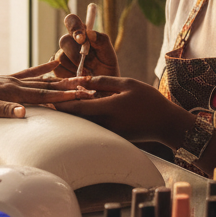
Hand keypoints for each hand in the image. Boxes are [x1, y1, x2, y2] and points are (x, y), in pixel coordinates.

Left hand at [0, 71, 94, 118]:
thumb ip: (3, 110)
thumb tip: (23, 112)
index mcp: (12, 91)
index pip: (42, 95)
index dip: (62, 96)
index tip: (80, 96)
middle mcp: (15, 83)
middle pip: (47, 85)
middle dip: (69, 87)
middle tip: (88, 87)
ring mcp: (12, 80)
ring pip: (42, 79)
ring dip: (60, 79)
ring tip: (78, 78)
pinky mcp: (8, 79)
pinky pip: (29, 73)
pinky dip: (42, 68)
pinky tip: (52, 64)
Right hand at [31, 14, 119, 79]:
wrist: (105, 91)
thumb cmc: (107, 70)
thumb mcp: (109, 55)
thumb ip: (102, 41)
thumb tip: (89, 33)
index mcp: (82, 35)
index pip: (71, 21)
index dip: (73, 26)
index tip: (81, 38)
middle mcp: (70, 43)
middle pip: (64, 40)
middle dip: (75, 53)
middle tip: (86, 64)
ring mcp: (62, 56)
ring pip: (60, 57)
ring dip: (75, 67)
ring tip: (87, 74)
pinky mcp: (57, 70)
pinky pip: (58, 70)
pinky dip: (70, 76)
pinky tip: (79, 79)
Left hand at [52, 74, 178, 142]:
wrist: (166, 124)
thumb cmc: (149, 100)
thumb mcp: (127, 84)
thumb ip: (104, 81)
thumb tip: (84, 79)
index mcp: (108, 109)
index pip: (78, 107)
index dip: (62, 102)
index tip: (50, 95)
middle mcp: (106, 123)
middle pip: (77, 118)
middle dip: (63, 109)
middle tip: (49, 100)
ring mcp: (110, 132)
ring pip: (85, 124)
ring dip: (73, 115)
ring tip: (60, 105)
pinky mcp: (114, 136)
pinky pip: (94, 127)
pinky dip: (85, 120)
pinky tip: (80, 112)